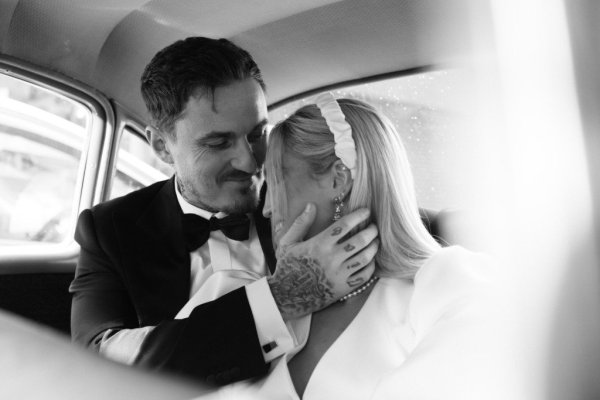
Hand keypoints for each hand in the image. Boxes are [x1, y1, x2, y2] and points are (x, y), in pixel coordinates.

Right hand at [267, 203, 378, 319]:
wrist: (288, 296)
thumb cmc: (288, 267)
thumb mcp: (288, 243)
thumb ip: (301, 223)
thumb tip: (312, 205)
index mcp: (319, 244)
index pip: (344, 225)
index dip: (358, 216)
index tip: (366, 211)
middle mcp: (332, 258)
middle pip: (360, 240)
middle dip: (371, 230)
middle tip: (374, 226)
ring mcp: (339, 274)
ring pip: (365, 257)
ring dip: (374, 247)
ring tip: (375, 241)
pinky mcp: (344, 287)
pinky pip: (364, 275)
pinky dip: (371, 266)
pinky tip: (371, 259)